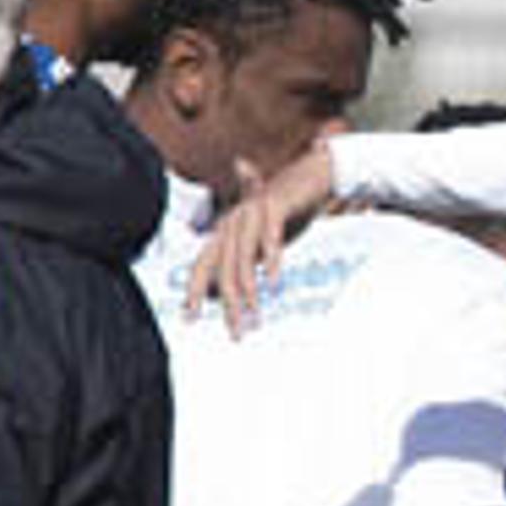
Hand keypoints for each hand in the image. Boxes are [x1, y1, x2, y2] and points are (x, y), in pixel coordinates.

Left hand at [186, 145, 344, 331]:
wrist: (314, 174)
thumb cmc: (288, 208)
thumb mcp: (263, 238)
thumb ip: (245, 258)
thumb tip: (224, 288)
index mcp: (227, 229)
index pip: (203, 263)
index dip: (195, 290)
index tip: (190, 318)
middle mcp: (234, 220)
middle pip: (223, 267)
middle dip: (228, 303)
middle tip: (236, 331)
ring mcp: (252, 211)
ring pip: (242, 256)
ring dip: (248, 288)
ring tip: (254, 314)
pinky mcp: (274, 204)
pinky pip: (268, 237)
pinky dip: (270, 260)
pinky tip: (273, 281)